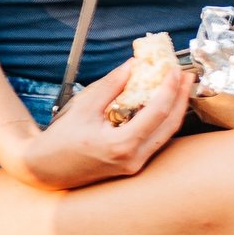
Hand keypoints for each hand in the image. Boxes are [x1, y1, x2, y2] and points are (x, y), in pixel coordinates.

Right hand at [11, 57, 189, 189]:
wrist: (45, 169)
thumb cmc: (61, 139)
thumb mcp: (85, 107)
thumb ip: (112, 85)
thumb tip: (133, 65)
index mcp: (121, 145)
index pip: (158, 112)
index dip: (170, 88)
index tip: (176, 69)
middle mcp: (133, 158)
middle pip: (170, 124)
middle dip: (182, 97)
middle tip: (188, 75)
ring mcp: (135, 165)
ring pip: (167, 134)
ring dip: (176, 109)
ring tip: (181, 86)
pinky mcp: (134, 165)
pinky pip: (156, 140)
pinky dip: (163, 120)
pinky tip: (165, 104)